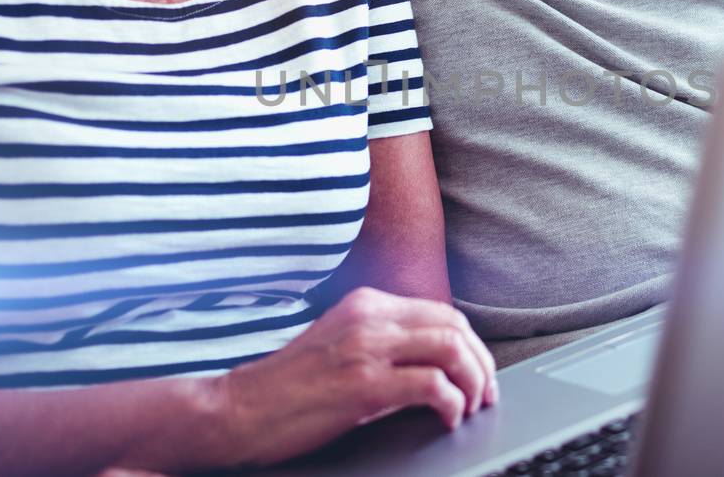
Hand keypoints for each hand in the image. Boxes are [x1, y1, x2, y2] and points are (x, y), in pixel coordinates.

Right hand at [214, 287, 497, 466]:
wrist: (238, 410)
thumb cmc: (287, 388)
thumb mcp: (340, 346)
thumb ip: (382, 343)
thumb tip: (436, 363)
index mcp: (366, 303)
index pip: (442, 312)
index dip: (472, 345)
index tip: (479, 373)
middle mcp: (369, 317)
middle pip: (455, 327)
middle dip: (481, 363)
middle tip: (485, 395)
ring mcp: (366, 348)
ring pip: (452, 349)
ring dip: (473, 381)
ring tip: (471, 407)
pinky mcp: (364, 385)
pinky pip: (432, 385)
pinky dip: (452, 403)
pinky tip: (447, 419)